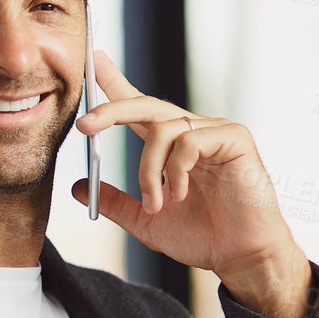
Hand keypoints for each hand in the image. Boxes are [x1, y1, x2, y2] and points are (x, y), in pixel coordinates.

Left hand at [71, 49, 311, 317]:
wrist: (241, 257)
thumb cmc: (204, 237)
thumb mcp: (147, 222)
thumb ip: (115, 202)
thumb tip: (77, 187)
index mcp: (171, 146)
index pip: (139, 108)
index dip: (116, 83)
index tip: (94, 60)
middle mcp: (191, 132)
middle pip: (146, 105)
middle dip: (112, 110)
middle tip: (84, 125)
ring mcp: (214, 133)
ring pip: (164, 128)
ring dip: (149, 169)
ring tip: (156, 202)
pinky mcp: (235, 140)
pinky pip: (192, 140)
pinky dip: (177, 168)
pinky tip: (181, 193)